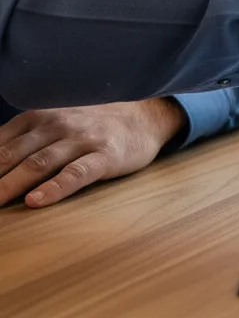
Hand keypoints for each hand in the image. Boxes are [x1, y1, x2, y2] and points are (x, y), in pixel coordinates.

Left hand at [0, 99, 185, 207]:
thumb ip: (22, 139)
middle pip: (11, 156)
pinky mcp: (105, 156)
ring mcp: (82, 140)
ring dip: (9, 186)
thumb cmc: (93, 124)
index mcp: (39, 117)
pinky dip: (55, 188)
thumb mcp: (55, 121)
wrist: (146, 115)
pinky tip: (36, 201)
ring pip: (38, 164)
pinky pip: (76, 173)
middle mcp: (57, 124)